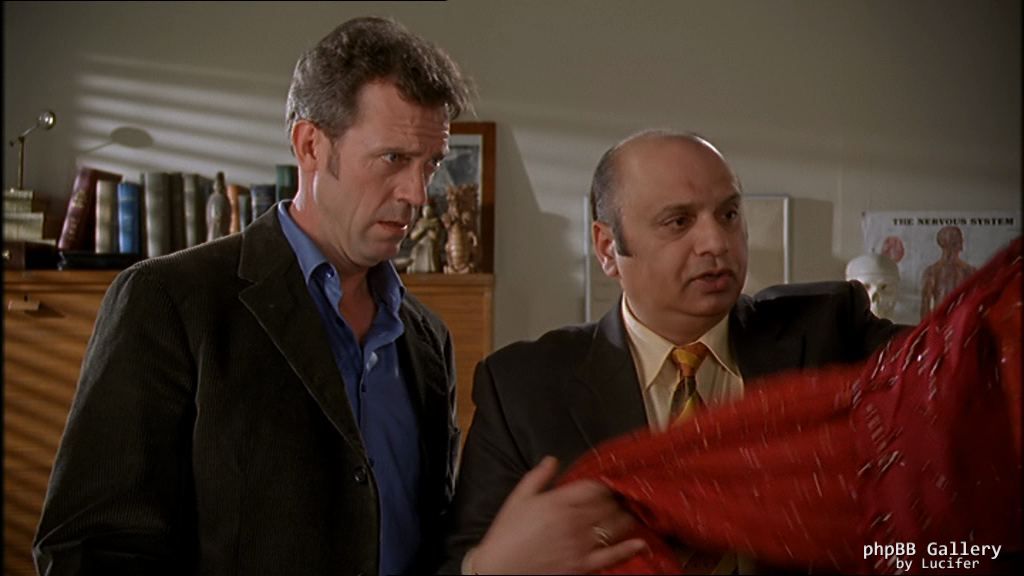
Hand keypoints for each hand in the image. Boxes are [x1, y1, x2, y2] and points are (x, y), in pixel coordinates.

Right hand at [470, 456, 646, 573]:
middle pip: (608, 504)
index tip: (609, 483)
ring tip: (632, 513)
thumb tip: (552, 460)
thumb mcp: (518, 498)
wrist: (500, 568)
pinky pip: (612, 556)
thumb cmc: (506, 534)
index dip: (605, 483)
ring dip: (626, 518)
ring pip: (615, 526)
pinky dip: (629, 549)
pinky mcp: (583, 565)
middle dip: (618, 498)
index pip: (594, 487)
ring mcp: (581, 544)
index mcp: (558, 502)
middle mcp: (573, 521)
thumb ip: (537, 476)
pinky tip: (641, 543)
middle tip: (625, 496)